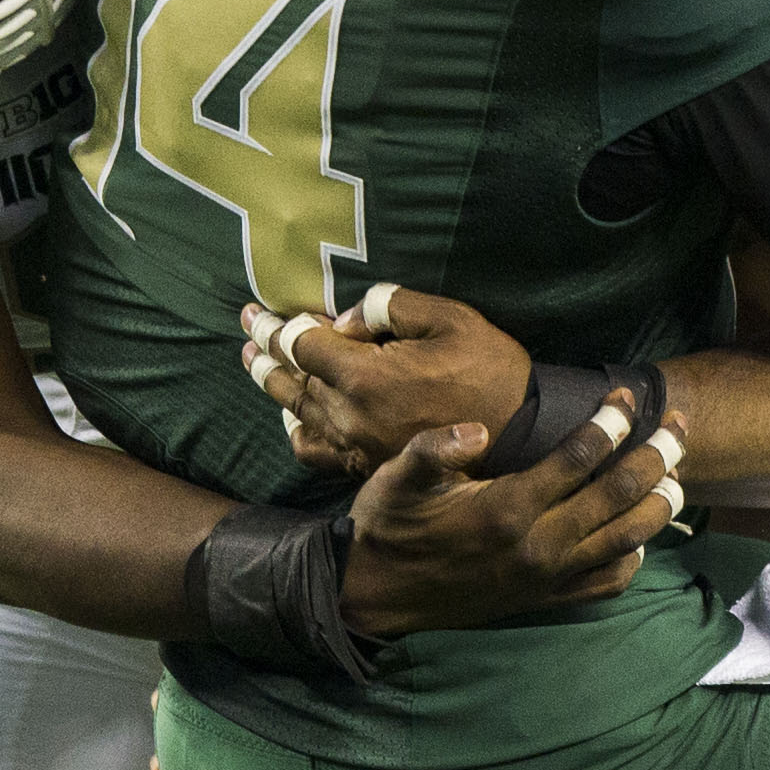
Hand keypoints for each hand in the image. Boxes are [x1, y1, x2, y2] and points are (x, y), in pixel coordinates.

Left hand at [243, 285, 531, 476]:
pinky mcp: (366, 463)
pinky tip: (293, 414)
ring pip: (297, 412)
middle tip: (248, 328)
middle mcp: (349, 415)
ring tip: (256, 363)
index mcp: (364, 376)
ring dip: (272, 385)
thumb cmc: (491, 372)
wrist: (522, 437)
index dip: (276, 325)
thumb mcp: (450, 318)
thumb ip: (389, 306)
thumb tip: (346, 319)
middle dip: (265, 349)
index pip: (301, 344)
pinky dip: (297, 428)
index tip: (256, 311)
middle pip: (291, 378)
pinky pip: (315, 449)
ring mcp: (355, 444)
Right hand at [339, 391, 687, 632]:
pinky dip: (634, 556)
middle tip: (678, 424)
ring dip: (660, 503)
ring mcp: (549, 577)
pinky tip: (642, 534)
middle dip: (657, 454)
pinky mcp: (548, 600)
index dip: (611, 422)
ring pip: (628, 539)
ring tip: (678, 473)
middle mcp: (540, 545)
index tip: (625, 396)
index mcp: (508, 508)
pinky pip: (609, 581)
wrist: (377, 595)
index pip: (580, 458)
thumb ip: (433, 448)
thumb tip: (478, 428)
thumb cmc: (390, 526)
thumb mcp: (396, 478)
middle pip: (620, 495)